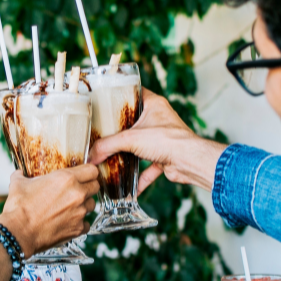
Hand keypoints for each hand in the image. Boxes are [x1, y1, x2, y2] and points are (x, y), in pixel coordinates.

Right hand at [0, 165, 98, 256]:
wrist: (18, 233)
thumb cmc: (19, 208)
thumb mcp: (18, 185)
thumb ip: (21, 176)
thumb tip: (19, 173)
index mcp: (66, 178)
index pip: (92, 170)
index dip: (88, 172)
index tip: (84, 175)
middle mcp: (77, 194)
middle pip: (95, 186)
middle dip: (88, 187)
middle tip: (78, 190)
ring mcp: (80, 212)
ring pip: (92, 205)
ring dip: (84, 205)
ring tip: (71, 208)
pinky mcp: (78, 229)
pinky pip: (86, 224)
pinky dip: (80, 223)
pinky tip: (68, 222)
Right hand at [88, 89, 226, 191]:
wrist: (189, 161)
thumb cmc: (167, 140)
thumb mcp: (131, 139)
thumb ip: (108, 145)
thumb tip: (91, 155)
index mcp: (154, 104)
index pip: (134, 93)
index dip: (120, 96)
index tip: (105, 101)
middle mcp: (159, 119)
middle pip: (134, 122)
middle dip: (120, 131)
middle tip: (102, 132)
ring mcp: (163, 138)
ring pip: (141, 145)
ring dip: (128, 154)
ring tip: (111, 157)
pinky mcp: (165, 156)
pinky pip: (148, 167)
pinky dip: (139, 177)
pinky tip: (129, 188)